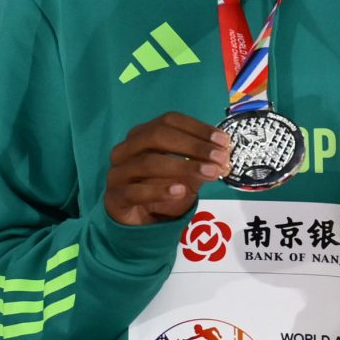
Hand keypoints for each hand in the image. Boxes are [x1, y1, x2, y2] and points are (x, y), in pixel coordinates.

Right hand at [104, 112, 228, 226]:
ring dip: (184, 166)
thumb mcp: (186, 172)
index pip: (169, 121)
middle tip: (219, 157)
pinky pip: (136, 191)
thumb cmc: (162, 187)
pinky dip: (160, 190)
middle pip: (157, 136)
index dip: (198, 128)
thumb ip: (202, 161)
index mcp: (143, 135)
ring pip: (148, 162)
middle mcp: (126, 149)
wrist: (137, 218)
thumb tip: (224, 155)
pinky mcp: (115, 197)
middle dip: (193, 145)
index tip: (223, 141)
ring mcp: (118, 172)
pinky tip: (181, 190)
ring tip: (210, 173)